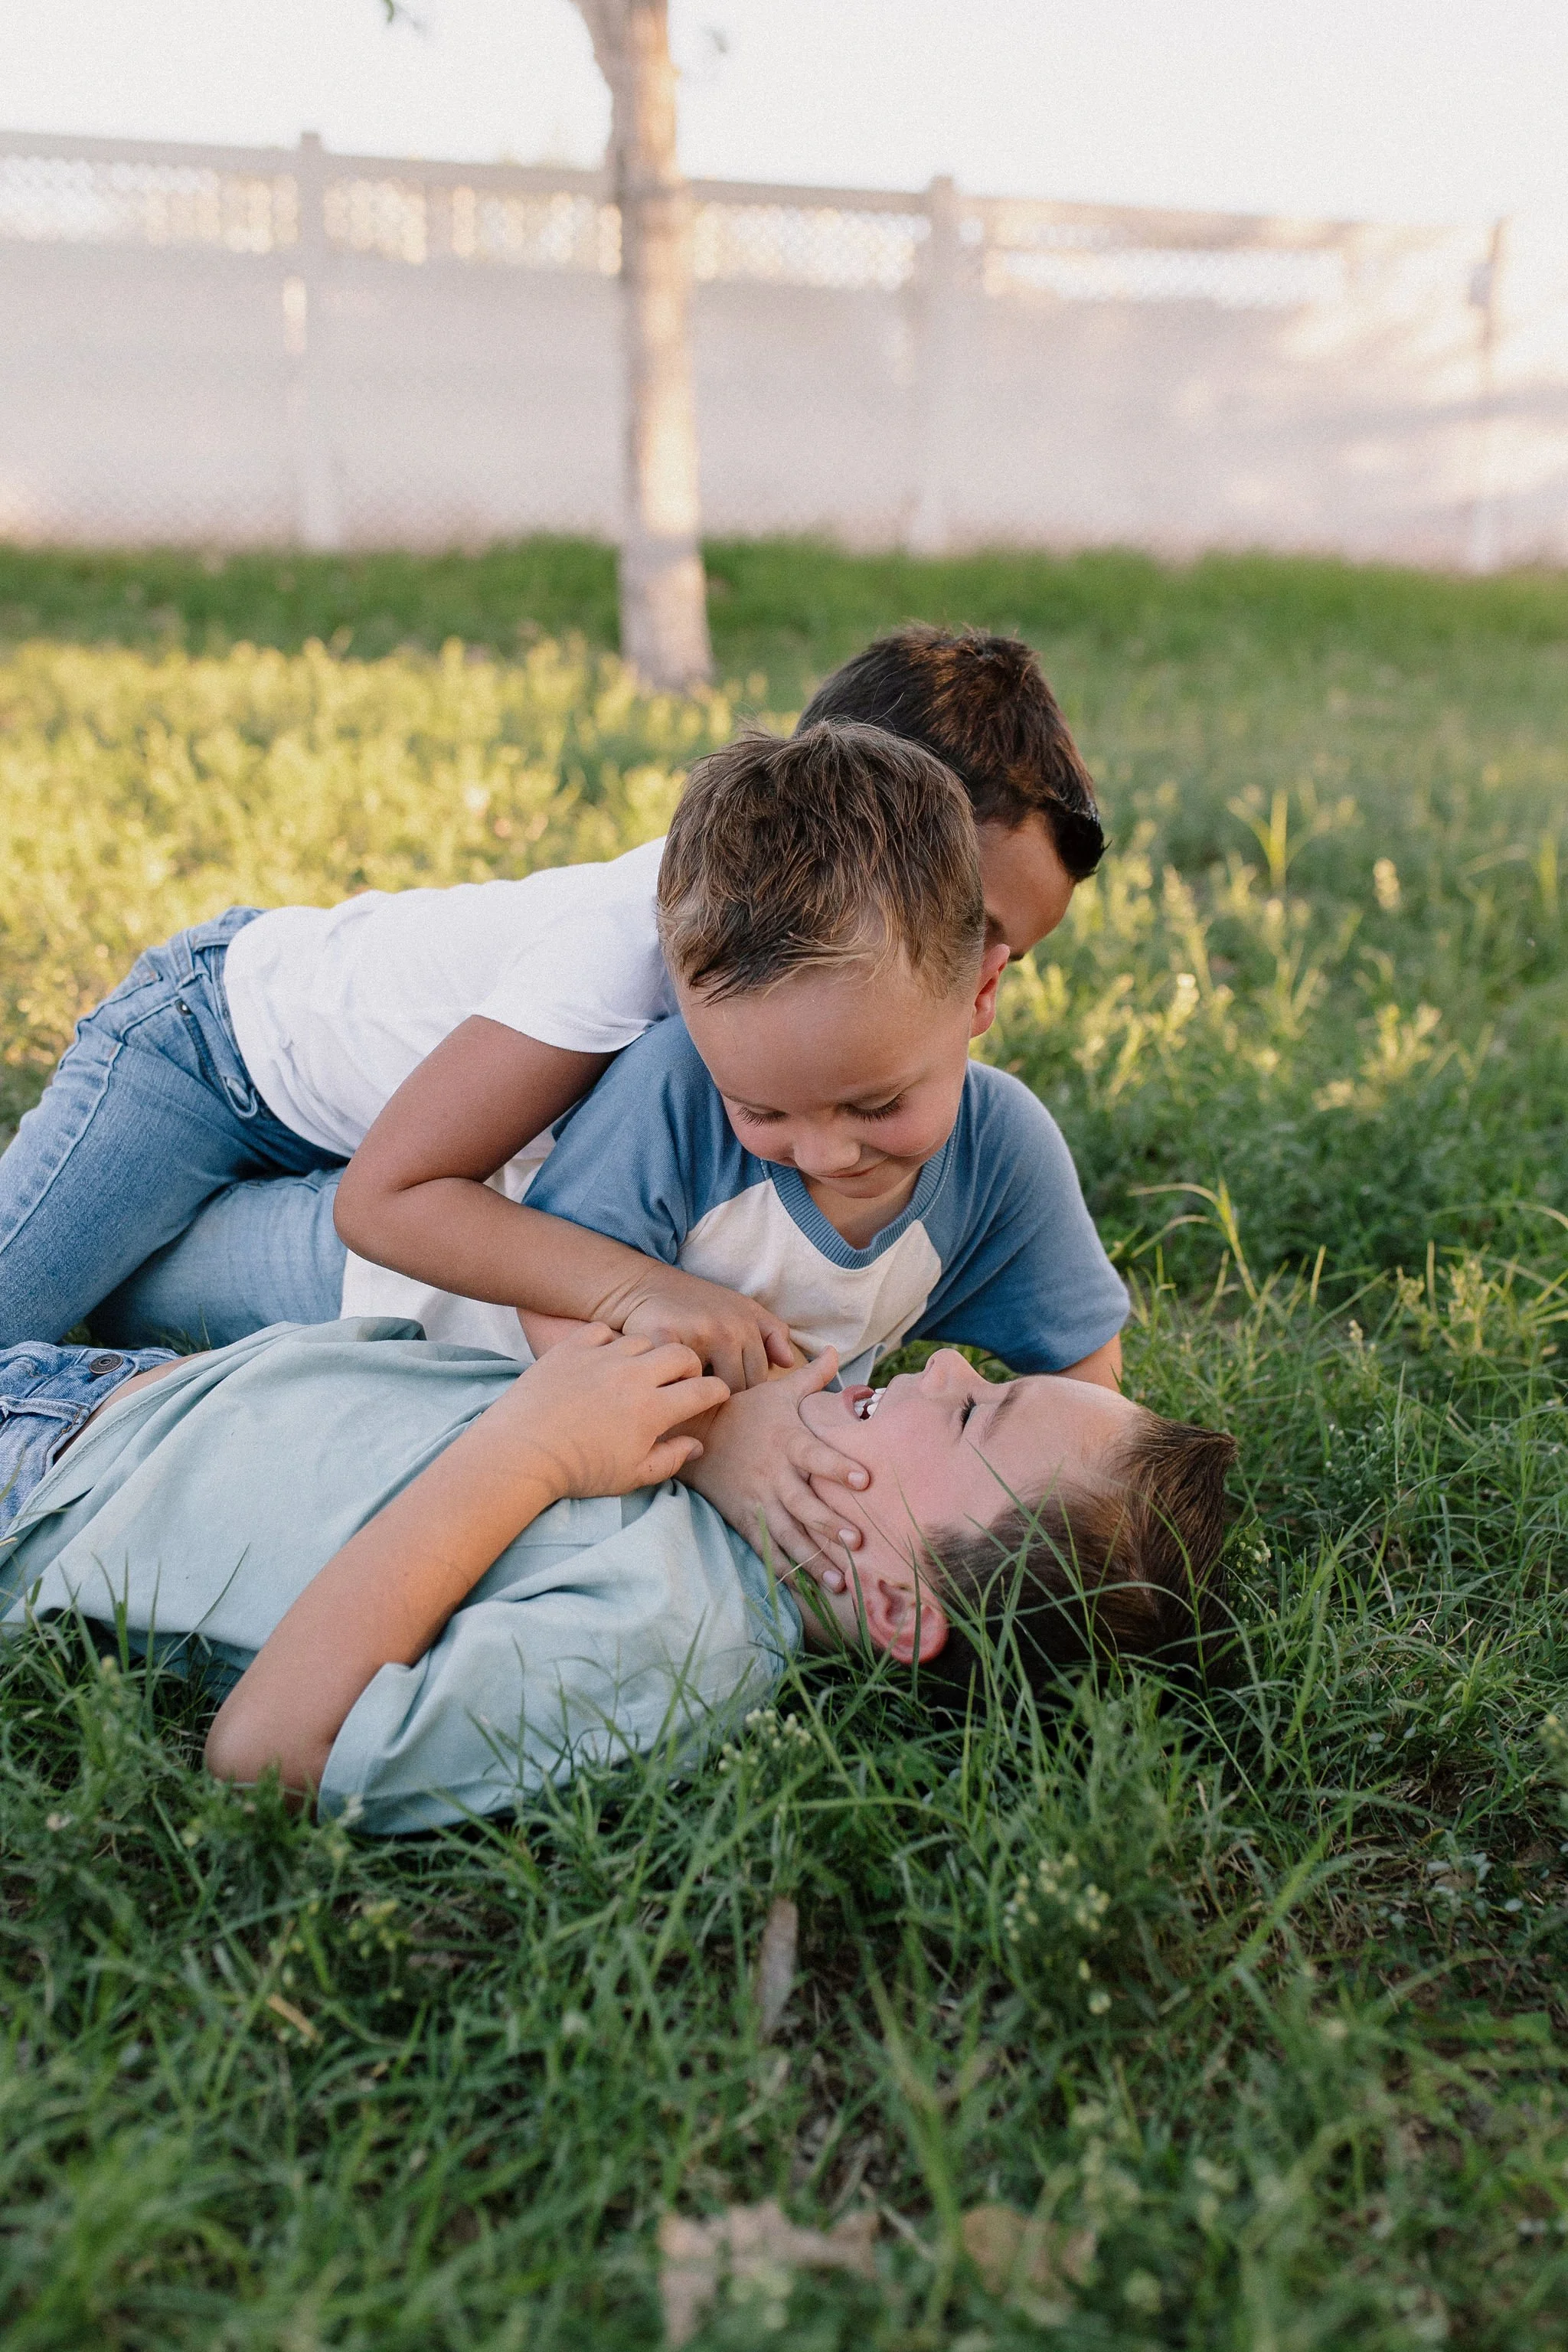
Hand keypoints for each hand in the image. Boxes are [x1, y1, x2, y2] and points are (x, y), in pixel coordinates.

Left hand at [502, 1325, 729, 1498]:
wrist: (520, 1452)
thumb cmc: (578, 1471)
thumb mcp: (631, 1477)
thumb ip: (671, 1459)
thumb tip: (697, 1444)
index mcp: (653, 1410)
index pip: (705, 1390)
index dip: (717, 1393)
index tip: (715, 1397)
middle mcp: (633, 1376)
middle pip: (682, 1354)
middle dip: (690, 1367)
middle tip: (681, 1382)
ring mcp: (602, 1357)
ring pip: (643, 1340)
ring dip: (650, 1354)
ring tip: (640, 1372)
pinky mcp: (573, 1347)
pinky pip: (603, 1330)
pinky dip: (610, 1341)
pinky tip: (605, 1359)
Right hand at [613, 1265, 795, 1391]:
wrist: (646, 1286)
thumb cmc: (695, 1304)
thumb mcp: (740, 1308)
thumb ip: (770, 1332)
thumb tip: (788, 1363)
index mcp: (750, 1324)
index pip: (759, 1379)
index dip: (744, 1395)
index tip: (726, 1399)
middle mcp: (730, 1329)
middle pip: (737, 1389)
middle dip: (722, 1400)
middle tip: (705, 1406)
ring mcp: (700, 1333)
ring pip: (710, 1389)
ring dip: (699, 1398)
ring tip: (688, 1400)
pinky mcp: (669, 1338)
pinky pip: (680, 1379)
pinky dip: (676, 1387)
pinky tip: (670, 1386)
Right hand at [681, 1351, 870, 1587]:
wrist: (694, 1435)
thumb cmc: (745, 1411)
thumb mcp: (777, 1391)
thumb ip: (811, 1376)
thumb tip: (838, 1351)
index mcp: (787, 1442)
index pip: (816, 1455)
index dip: (839, 1466)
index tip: (865, 1479)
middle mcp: (774, 1475)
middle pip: (803, 1503)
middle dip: (829, 1524)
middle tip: (856, 1541)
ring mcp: (758, 1501)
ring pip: (788, 1534)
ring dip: (814, 1559)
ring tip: (841, 1582)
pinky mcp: (746, 1519)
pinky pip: (768, 1549)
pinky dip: (787, 1571)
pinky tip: (809, 1591)